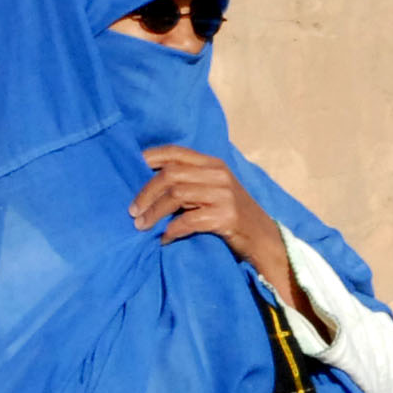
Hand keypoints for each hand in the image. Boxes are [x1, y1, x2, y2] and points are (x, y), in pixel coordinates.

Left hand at [133, 144, 306, 318]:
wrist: (264, 239)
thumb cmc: (233, 216)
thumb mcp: (215, 190)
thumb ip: (191, 180)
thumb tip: (149, 182)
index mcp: (214, 164)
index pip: (175, 152)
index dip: (149, 158)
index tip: (128, 171)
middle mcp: (219, 175)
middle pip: (170, 175)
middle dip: (145, 193)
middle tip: (132, 212)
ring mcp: (224, 195)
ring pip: (176, 196)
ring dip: (153, 213)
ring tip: (141, 226)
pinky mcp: (226, 217)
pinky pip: (188, 221)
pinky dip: (171, 231)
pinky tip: (164, 239)